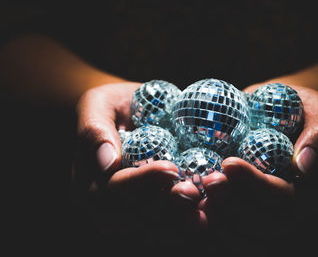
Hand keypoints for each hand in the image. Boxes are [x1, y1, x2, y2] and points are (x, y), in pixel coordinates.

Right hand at [72, 82, 205, 235]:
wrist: (131, 115)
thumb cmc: (112, 107)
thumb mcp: (97, 105)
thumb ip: (94, 131)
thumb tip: (107, 162)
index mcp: (89, 185)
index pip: (113, 192)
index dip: (142, 182)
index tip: (170, 168)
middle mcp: (111, 208)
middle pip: (138, 217)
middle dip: (169, 207)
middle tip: (195, 192)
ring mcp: (137, 213)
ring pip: (160, 224)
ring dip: (187, 215)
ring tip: (211, 199)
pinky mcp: (161, 209)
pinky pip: (178, 218)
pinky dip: (198, 212)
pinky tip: (215, 201)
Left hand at [199, 84, 317, 241]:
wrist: (276, 120)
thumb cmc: (298, 112)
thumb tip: (303, 165)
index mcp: (309, 193)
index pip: (284, 199)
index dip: (255, 185)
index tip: (229, 163)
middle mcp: (287, 214)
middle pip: (260, 225)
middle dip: (230, 206)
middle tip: (205, 180)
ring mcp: (262, 219)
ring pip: (238, 234)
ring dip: (212, 217)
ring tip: (189, 193)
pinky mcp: (239, 216)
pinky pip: (220, 229)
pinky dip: (200, 220)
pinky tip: (183, 201)